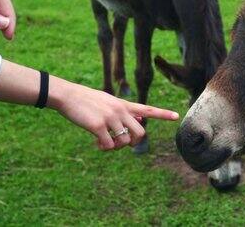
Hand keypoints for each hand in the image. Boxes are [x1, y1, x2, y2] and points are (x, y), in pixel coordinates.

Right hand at [49, 79, 178, 150]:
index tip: (176, 116)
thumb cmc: (88, 100)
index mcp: (124, 104)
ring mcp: (110, 118)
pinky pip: (109, 145)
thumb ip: (125, 110)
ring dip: (117, 147)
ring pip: (125, 141)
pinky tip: (96, 143)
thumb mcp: (109, 102)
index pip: (148, 109)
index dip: (162, 114)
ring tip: (105, 143)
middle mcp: (120, 110)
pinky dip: (104, 148)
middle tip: (120, 143)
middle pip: (140, 133)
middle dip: (133, 142)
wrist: (68, 96)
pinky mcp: (98, 126)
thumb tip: (140, 117)